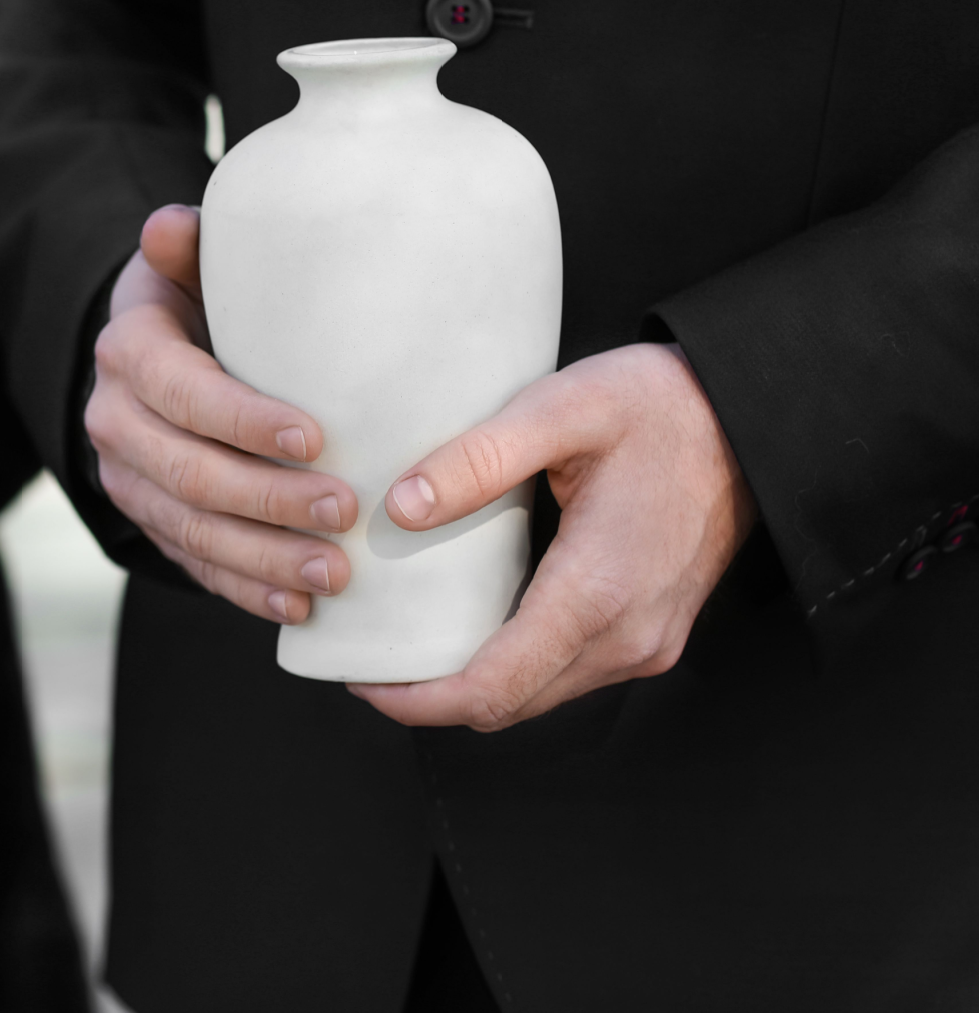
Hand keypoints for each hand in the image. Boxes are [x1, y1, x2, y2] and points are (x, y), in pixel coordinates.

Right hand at [84, 204, 356, 622]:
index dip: (243, 419)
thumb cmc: (196, 302)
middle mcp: (116, 421)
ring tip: (334, 574)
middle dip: (268, 501)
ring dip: (264, 559)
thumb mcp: (191, 265)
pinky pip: (194, 564)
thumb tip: (173, 225)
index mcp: (130, 352)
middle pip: (191, 473)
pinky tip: (299, 607)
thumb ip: (190, 246)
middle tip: (344, 513)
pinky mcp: (150, 520)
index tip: (316, 437)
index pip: (182, 391)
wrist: (153, 356)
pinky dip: (246, 590)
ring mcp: (130, 480)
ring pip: (193, 530)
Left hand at [349, 343, 756, 729]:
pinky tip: (479, 624)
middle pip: (509, 704)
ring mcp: (645, 643)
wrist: (747, 421)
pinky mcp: (651, 633)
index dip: (417, 698)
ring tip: (417, 640)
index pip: (491, 687)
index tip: (364, 679)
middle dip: (433, 696)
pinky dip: (515, 666)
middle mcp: (626, 637)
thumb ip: (478, 458)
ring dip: (475, 682)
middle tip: (377, 656)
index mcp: (596, 591)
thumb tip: (401, 508)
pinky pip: (568, 674)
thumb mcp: (563, 408)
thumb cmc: (659, 407)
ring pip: (539, 695)